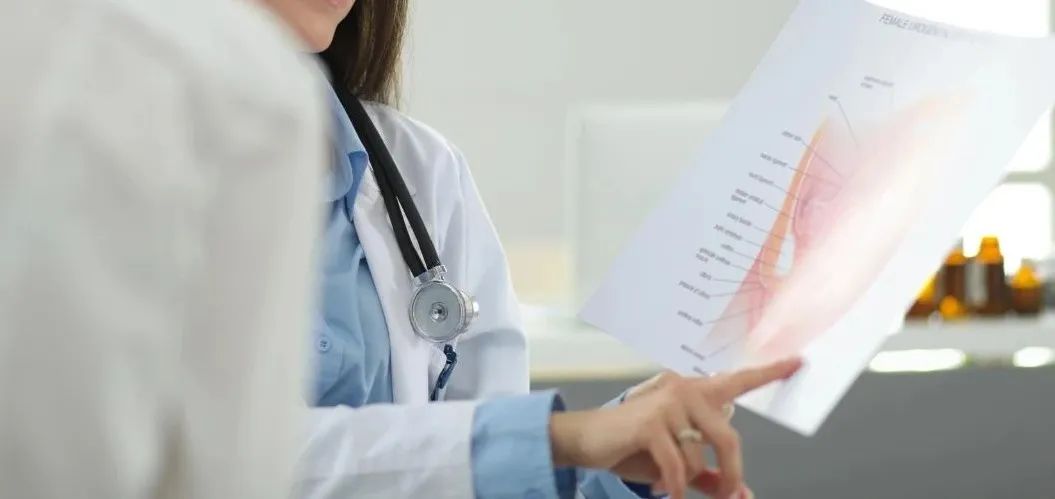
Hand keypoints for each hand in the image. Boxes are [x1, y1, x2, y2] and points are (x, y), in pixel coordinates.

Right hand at [549, 358, 800, 498]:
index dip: (769, 373)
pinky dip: (673, 486)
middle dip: (729, 475)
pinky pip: (677, 465)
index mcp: (695, 392)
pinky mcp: (650, 422)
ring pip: (698, 457)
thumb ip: (709, 475)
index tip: (797, 362)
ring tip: (669, 485)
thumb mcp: (678, 462)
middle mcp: (685, 389)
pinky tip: (663, 490)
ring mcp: (667, 403)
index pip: (738, 381)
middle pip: (727, 438)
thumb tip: (741, 495)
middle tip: (726, 497)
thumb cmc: (635, 447)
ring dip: (685, 481)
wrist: (588, 440)